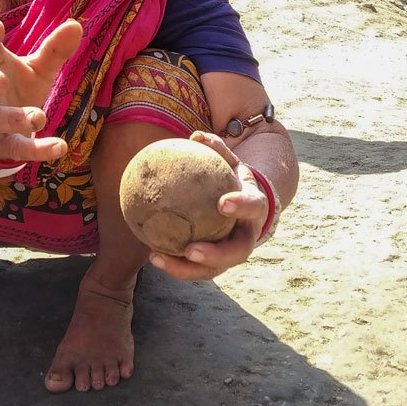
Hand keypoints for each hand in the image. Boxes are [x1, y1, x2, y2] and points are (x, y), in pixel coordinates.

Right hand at [0, 17, 82, 164]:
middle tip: (0, 79)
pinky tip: (60, 147)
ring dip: (15, 118)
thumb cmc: (18, 89)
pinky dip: (39, 150)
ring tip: (38, 117)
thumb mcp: (36, 69)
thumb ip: (54, 50)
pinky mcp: (4, 146)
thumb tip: (77, 25)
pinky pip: (18, 149)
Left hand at [147, 131, 269, 280]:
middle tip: (191, 250)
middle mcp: (247, 236)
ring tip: (158, 259)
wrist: (245, 205)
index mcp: (255, 208)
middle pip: (237, 252)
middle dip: (216, 254)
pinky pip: (194, 268)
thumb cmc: (232, 179)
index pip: (253, 207)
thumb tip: (196, 136)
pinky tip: (151, 255)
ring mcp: (232, 253)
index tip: (222, 203)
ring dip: (186, 269)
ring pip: (213, 269)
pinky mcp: (215, 263)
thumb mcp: (229, 161)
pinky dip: (174, 264)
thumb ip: (216, 149)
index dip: (241, 206)